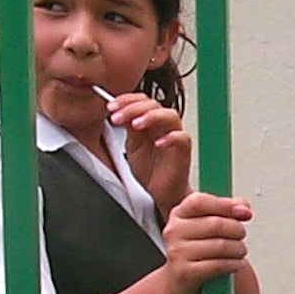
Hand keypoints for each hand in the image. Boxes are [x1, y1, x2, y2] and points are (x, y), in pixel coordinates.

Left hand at [107, 93, 191, 218]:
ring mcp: (175, 136)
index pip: (141, 100)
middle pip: (153, 104)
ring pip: (170, 115)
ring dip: (151, 116)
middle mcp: (164, 126)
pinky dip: (170, 137)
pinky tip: (157, 142)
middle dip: (132, 107)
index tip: (110, 107)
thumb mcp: (132, 145)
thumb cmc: (150, 171)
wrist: (161, 193)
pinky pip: (181, 137)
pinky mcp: (184, 150)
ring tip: (135, 125)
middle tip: (116, 116)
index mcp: (150, 122)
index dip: (126, 100)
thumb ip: (128, 128)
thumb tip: (117, 110)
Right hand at [162, 192, 251, 293]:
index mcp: (179, 213)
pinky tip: (238, 263)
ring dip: (238, 249)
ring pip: (220, 246)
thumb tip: (243, 207)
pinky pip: (217, 265)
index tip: (245, 212)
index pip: (200, 202)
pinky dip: (234, 264)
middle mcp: (174, 231)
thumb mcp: (207, 224)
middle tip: (242, 235)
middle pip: (215, 224)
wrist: (179, 280)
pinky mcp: (184, 272)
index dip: (225, 205)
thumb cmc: (197, 249)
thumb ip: (226, 210)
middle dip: (237, 230)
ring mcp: (177, 252)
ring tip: (241, 251)